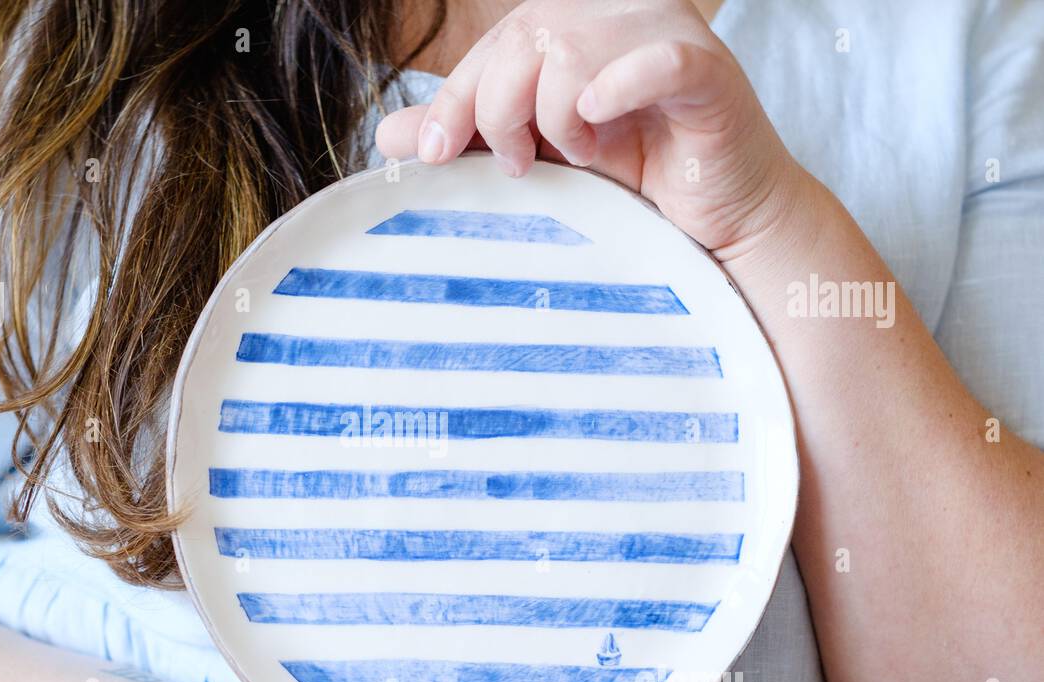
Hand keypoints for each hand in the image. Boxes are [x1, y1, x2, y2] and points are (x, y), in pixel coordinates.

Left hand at [376, 0, 812, 259]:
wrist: (722, 230)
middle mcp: (621, 19)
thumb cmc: (636, 188)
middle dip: (499, 109)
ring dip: (557, 115)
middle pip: (527, 36)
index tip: (430, 153)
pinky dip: (619, 83)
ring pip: (573, 47)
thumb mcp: (541, 160)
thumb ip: (472, 140)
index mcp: (579, 31)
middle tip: (521, 164)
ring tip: (582, 158)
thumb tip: (388, 136)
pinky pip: (658, 58)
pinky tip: (597, 116)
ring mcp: (668, 38)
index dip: (456, 97)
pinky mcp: (709, 75)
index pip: (500, 43)